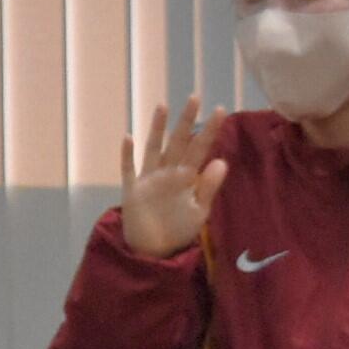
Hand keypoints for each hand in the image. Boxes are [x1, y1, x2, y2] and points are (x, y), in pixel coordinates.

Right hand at [117, 95, 232, 258]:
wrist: (153, 252)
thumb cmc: (178, 230)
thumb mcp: (199, 212)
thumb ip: (208, 187)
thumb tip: (221, 161)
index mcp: (186, 177)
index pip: (200, 150)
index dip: (210, 131)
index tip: (220, 110)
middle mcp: (168, 173)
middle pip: (178, 142)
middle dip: (186, 121)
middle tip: (195, 97)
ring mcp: (148, 180)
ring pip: (154, 149)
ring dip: (156, 129)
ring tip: (162, 106)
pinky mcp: (132, 191)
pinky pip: (128, 170)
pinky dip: (127, 155)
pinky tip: (128, 137)